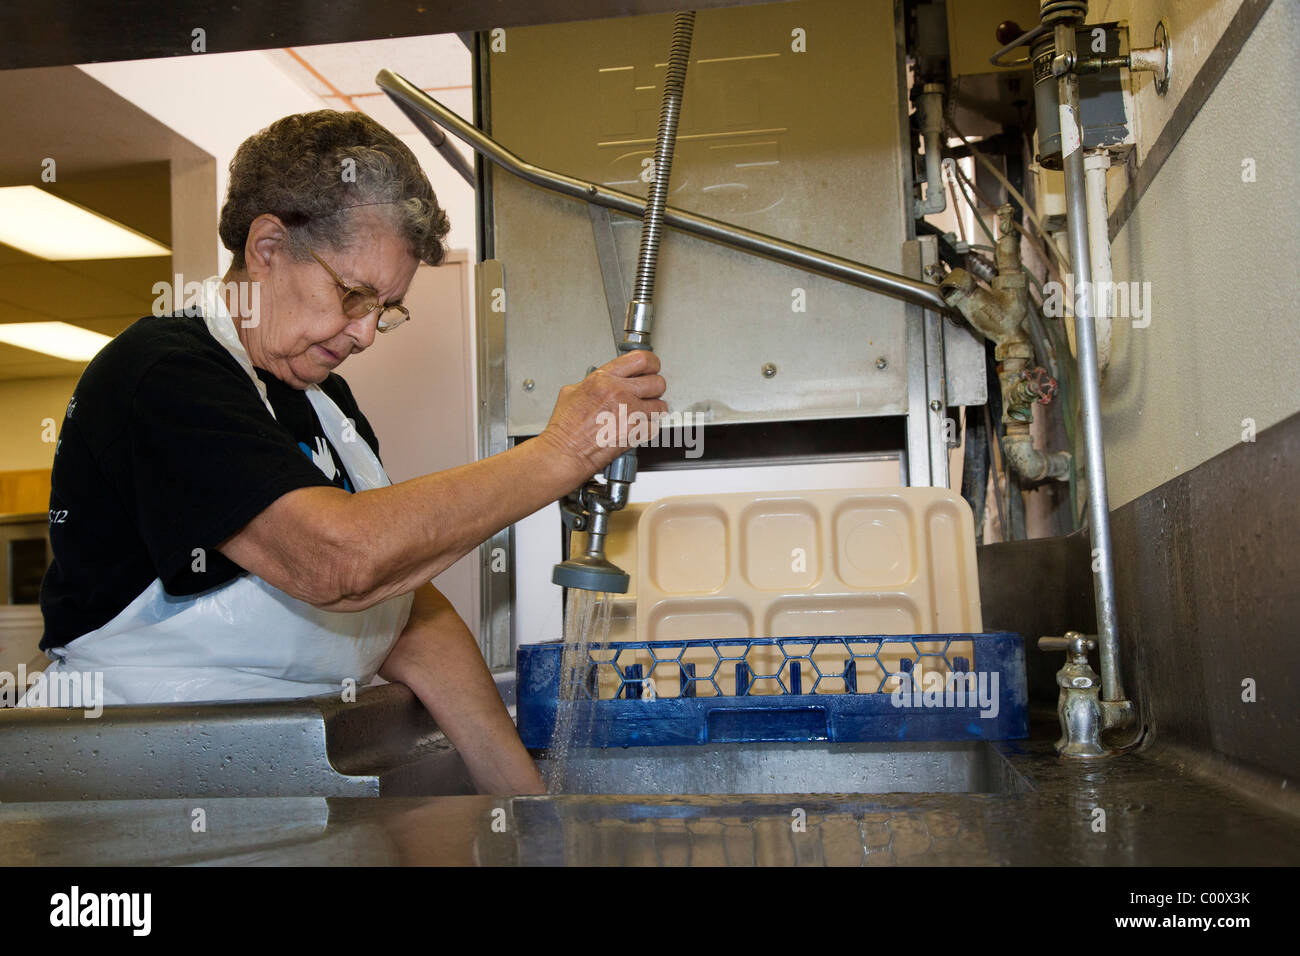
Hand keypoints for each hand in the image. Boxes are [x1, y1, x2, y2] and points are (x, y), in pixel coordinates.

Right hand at [539, 350, 667, 478]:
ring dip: (653, 410)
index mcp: (603, 379)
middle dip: (655, 388)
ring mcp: (629, 413)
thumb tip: (606, 379)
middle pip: (658, 382)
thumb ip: (594, 382)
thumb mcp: (572, 392)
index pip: (641, 359)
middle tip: (649, 393)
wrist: (565, 452)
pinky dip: (647, 429)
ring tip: (642, 413)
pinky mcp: (635, 432)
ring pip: (660, 406)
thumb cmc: (565, 428)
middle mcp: (619, 393)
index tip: (652, 368)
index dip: (651, 363)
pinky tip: (635, 428)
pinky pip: (654, 426)